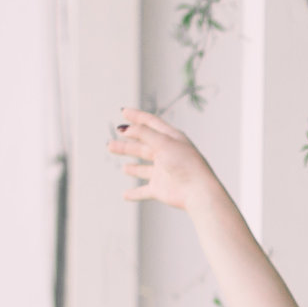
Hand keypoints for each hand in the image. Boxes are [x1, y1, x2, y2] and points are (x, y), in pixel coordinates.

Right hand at [106, 106, 222, 211]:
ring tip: (122, 167)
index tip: (123, 111)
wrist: (197, 191)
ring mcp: (164, 172)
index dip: (137, 117)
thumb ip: (143, 133)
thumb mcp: (163, 142)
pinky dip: (135, 193)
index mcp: (171, 139)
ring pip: (143, 168)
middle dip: (127, 145)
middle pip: (143, 146)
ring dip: (132, 167)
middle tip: (110, 144)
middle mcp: (167, 154)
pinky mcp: (161, 189)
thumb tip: (125, 129)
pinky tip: (125, 195)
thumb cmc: (185, 164)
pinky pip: (144, 191)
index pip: (151, 124)